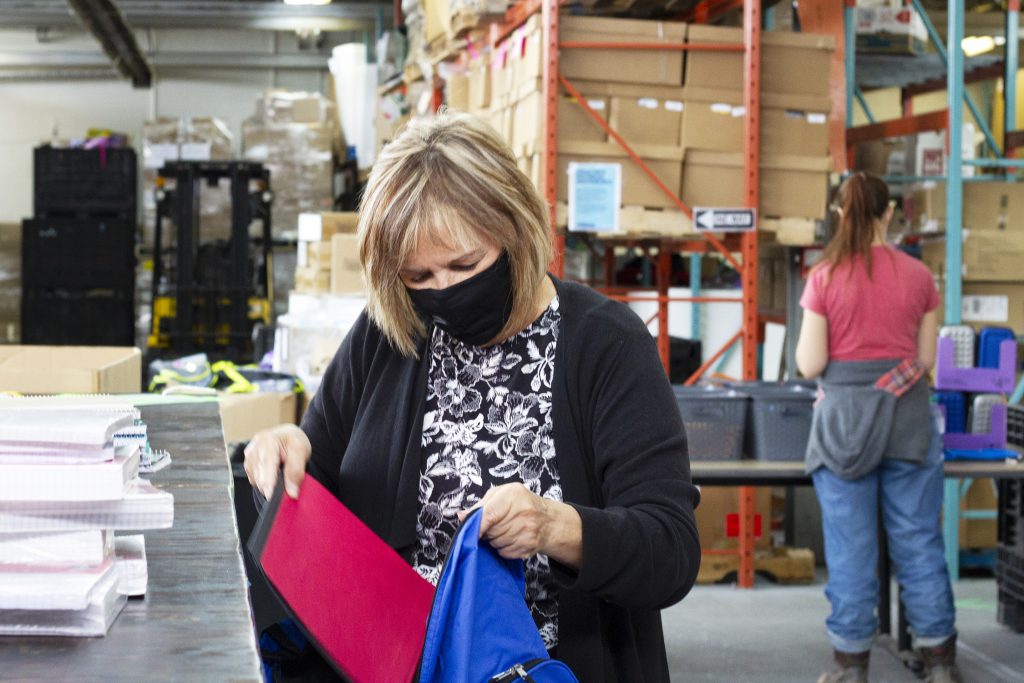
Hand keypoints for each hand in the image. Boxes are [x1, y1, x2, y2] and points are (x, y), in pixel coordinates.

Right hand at [243, 424, 311, 499]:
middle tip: (288, 486)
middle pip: (260, 476)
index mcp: (267, 441)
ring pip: (257, 481)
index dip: (269, 483)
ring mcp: (248, 457)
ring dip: (270, 484)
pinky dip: (265, 482)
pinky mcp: (248, 465)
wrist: (286, 435)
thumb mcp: (301, 451)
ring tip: (282, 473)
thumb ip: (296, 471)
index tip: (272, 497)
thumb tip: (292, 493)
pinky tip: (273, 474)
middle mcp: (254, 448)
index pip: (266, 464)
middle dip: (273, 486)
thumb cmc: (293, 440)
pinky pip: (255, 481)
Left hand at [459, 483, 581, 567]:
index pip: (489, 514)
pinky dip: (503, 548)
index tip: (470, 532)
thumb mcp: (501, 495)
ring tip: (504, 530)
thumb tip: (462, 516)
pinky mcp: (529, 547)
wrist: (548, 520)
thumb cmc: (521, 504)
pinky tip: (511, 538)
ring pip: (496, 543)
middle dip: (487, 531)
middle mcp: (523, 513)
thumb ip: (481, 505)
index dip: (477, 526)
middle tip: (493, 526)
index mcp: (513, 495)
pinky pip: (504, 552)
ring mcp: (528, 531)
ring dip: (494, 540)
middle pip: (491, 531)